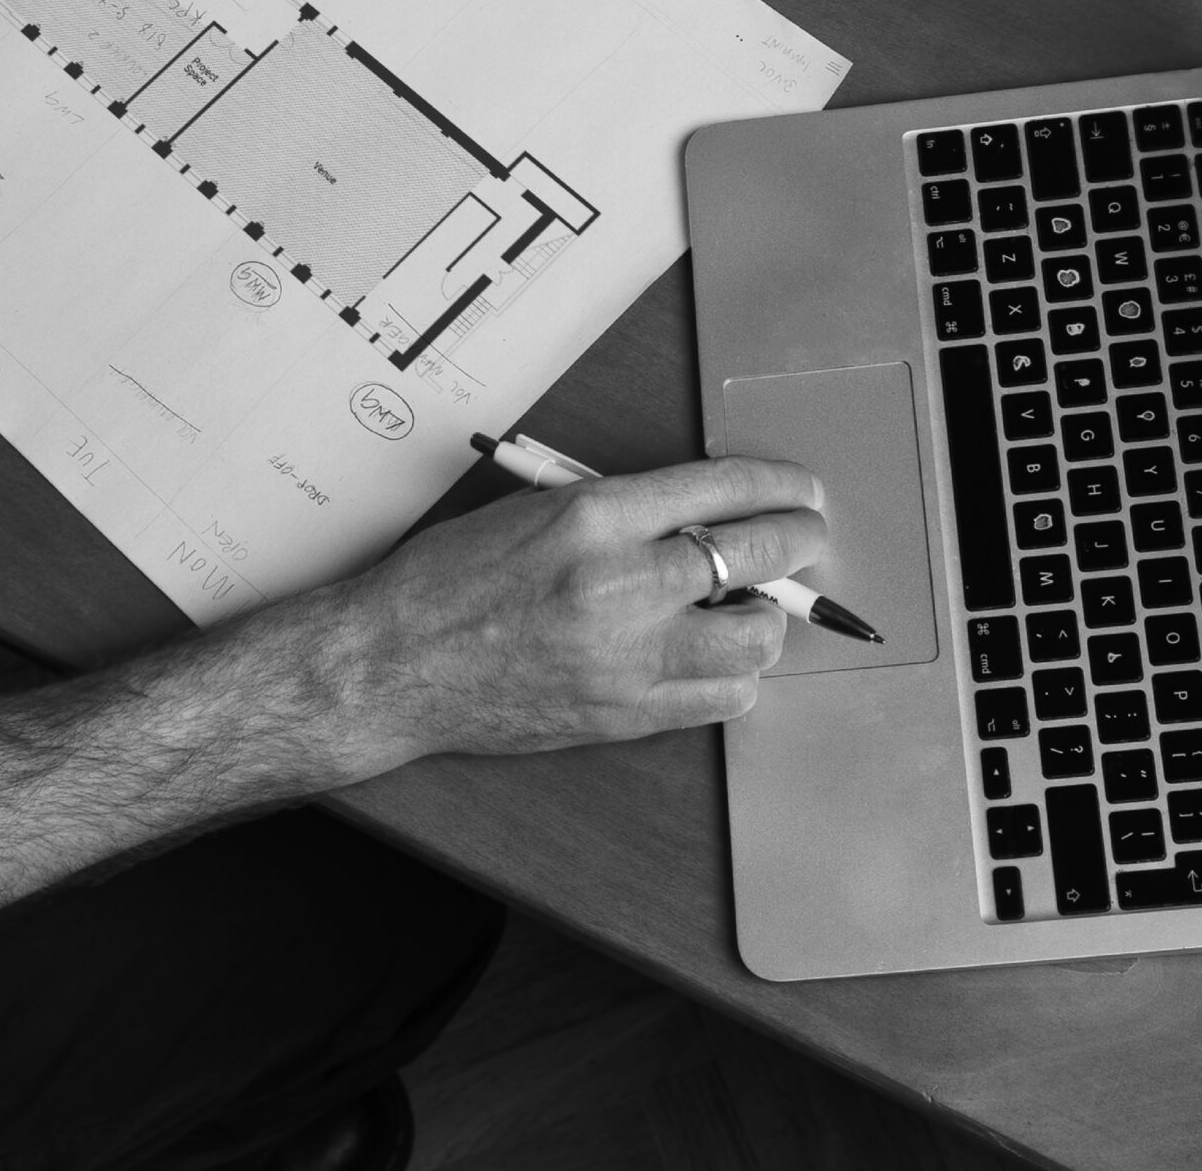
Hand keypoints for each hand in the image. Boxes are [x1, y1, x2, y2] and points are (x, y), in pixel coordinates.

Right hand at [310, 457, 825, 770]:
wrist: (395, 664)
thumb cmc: (451, 579)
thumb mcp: (538, 508)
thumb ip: (623, 510)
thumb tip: (706, 512)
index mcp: (595, 517)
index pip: (720, 490)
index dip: (776, 485)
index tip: (800, 488)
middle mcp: (620, 584)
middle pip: (754, 555)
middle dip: (796, 540)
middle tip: (806, 536)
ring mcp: (628, 658)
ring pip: (754, 639)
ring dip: (766, 616)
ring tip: (750, 605)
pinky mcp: (626, 716)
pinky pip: (722, 698)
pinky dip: (734, 675)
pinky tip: (714, 657)